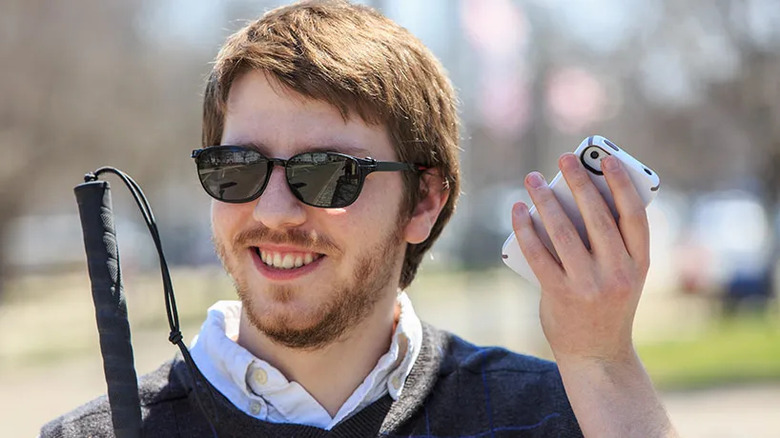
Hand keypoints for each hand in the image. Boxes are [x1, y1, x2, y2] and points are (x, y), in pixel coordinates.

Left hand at [511, 153, 649, 364]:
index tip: (607, 159)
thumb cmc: (607, 303)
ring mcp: (589, 285)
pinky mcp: (560, 294)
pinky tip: (518, 211)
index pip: (634, 216)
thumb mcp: (623, 275)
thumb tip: (572, 198)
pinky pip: (538, 253)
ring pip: (563, 232)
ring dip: (545, 200)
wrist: (596, 354)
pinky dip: (526, 228)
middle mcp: (618, 273)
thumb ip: (608, 242)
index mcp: (640, 264)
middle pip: (597, 217)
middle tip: (564, 157)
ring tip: (533, 179)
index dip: (622, 184)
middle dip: (579, 182)